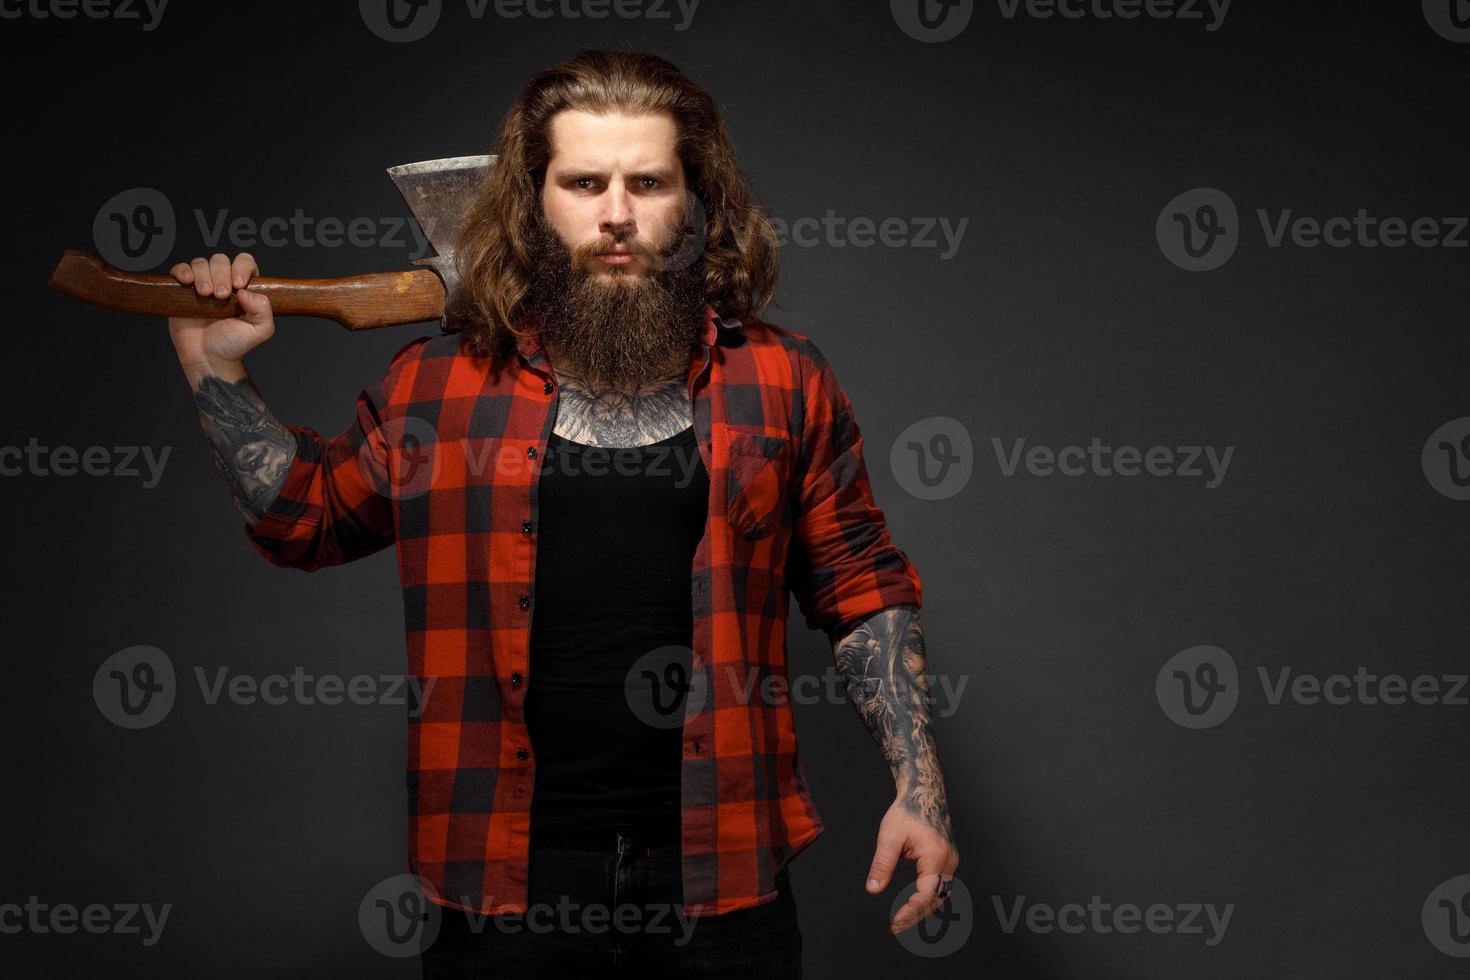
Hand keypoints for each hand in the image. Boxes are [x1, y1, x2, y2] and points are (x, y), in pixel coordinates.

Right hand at [166, 251, 274, 384]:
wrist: (208, 358)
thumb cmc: (233, 343)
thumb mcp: (260, 330)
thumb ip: (263, 309)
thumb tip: (247, 292)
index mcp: (244, 287)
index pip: (245, 262)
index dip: (242, 268)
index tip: (239, 285)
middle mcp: (223, 282)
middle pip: (221, 260)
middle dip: (221, 274)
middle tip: (220, 296)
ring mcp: (202, 284)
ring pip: (201, 263)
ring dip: (203, 275)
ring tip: (205, 295)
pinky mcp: (183, 290)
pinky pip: (180, 269)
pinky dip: (183, 271)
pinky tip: (187, 282)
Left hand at [865, 796, 959, 933]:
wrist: (924, 793)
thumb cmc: (907, 811)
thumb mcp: (889, 837)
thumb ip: (882, 865)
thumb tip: (873, 889)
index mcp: (936, 857)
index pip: (926, 894)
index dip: (910, 911)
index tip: (894, 922)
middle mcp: (949, 861)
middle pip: (935, 899)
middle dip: (915, 915)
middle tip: (895, 927)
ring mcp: (952, 861)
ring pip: (941, 895)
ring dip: (923, 909)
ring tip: (902, 919)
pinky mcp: (948, 860)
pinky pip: (941, 886)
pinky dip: (928, 897)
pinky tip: (913, 903)